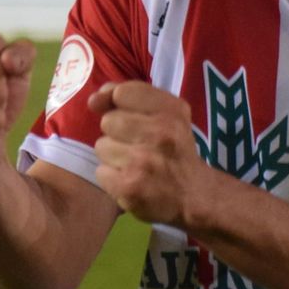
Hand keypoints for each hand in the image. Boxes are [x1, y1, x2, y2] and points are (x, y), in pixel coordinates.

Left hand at [90, 81, 206, 225]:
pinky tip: (130, 181)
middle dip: (117, 134)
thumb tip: (94, 100)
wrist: (195, 195)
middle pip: (108, 121)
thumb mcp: (168, 114)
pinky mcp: (130, 187)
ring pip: (102, 147)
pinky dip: (112, 178)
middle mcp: (160, 133)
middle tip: (137, 146)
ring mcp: (143, 162)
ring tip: (134, 165)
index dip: (118, 104)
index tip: (129, 118)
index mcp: (171, 111)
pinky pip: (101, 172)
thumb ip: (131, 96)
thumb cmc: (175, 150)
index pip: (122, 93)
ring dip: (113, 157)